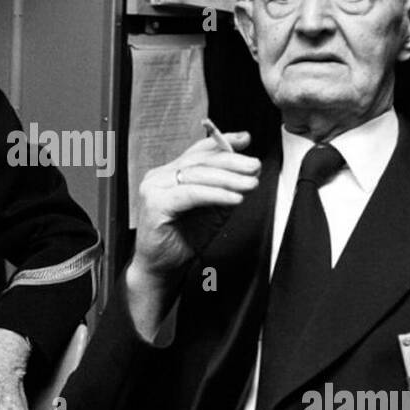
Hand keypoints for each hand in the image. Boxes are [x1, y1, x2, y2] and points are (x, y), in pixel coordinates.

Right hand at [126, 131, 259, 337]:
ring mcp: (154, 188)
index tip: (245, 140)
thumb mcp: (210, 211)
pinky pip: (191, 194)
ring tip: (250, 183)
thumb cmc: (182, 241)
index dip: (223, 142)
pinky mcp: (155, 204)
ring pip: (197, 176)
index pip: (198, 151)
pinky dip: (215, 195)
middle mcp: (159, 176)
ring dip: (228, 179)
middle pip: (200, 161)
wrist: (160, 269)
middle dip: (232, 162)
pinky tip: (233, 198)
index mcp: (169, 173)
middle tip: (255, 167)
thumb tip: (248, 174)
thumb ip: (224, 190)